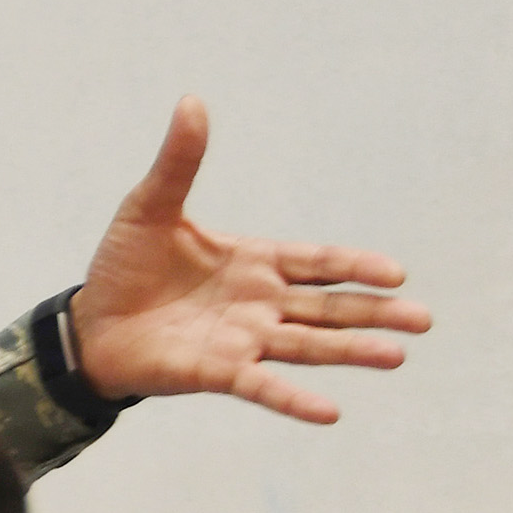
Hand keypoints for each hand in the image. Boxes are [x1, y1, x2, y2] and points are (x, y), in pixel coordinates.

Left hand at [71, 98, 430, 423]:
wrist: (89, 323)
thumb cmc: (124, 266)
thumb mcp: (150, 207)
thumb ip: (179, 163)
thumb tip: (191, 101)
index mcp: (254, 262)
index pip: (317, 262)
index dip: (355, 265)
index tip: (397, 273)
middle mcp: (259, 304)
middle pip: (328, 307)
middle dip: (374, 313)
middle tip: (423, 320)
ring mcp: (242, 340)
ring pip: (308, 345)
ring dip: (351, 351)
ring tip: (395, 356)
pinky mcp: (217, 372)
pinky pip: (261, 386)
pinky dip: (293, 399)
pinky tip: (329, 411)